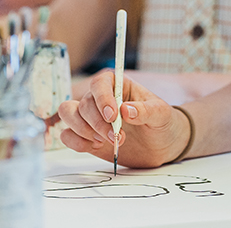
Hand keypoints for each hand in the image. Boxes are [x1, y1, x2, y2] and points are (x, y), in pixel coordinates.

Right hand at [57, 68, 188, 168]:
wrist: (162, 145)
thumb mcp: (161, 114)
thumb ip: (146, 111)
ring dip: (83, 130)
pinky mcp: (87, 136)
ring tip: (104, 141)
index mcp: (119, 86)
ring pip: (69, 114)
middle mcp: (102, 99)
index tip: (112, 116)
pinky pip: (67, 134)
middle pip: (84, 103)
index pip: (100, 83)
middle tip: (117, 137)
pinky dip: (75, 141)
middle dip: (98, 123)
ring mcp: (92, 118)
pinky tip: (93, 147)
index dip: (102, 98)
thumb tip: (126, 110)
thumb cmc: (163, 123)